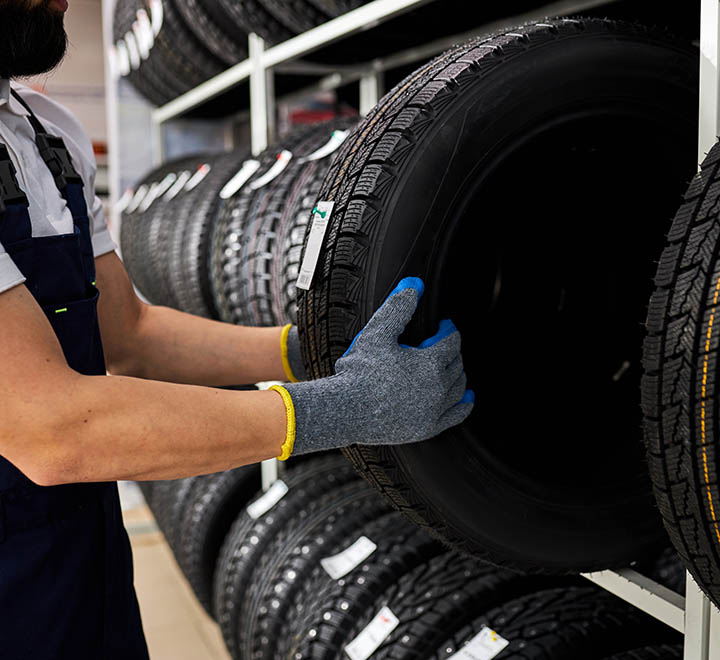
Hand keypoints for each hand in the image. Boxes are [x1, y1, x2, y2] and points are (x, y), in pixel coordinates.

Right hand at [271, 277, 473, 457]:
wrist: (344, 410)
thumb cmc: (358, 372)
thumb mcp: (377, 333)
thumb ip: (398, 307)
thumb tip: (415, 285)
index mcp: (430, 363)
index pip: (452, 341)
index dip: (448, 329)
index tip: (442, 325)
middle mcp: (438, 389)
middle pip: (457, 364)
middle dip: (452, 351)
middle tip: (440, 343)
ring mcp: (434, 411)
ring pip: (459, 388)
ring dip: (457, 374)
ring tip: (450, 366)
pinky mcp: (427, 428)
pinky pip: (456, 415)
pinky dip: (464, 405)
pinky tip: (466, 398)